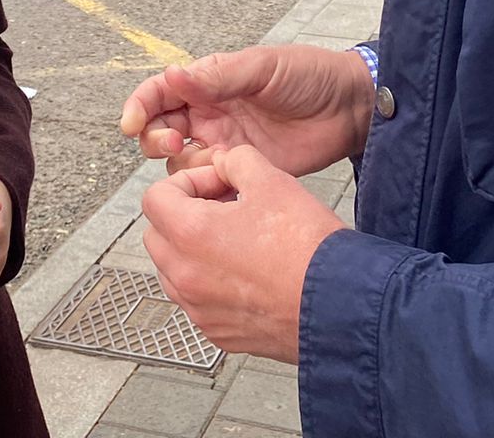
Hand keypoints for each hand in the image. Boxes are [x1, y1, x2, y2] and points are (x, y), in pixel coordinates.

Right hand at [120, 45, 374, 177]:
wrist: (350, 109)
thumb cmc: (309, 76)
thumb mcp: (262, 68)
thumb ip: (218, 76)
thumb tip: (172, 74)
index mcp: (208, 83)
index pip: (159, 93)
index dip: (139, 106)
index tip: (131, 123)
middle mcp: (209, 115)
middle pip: (160, 129)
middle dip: (154, 137)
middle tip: (172, 142)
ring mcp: (224, 145)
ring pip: (180, 161)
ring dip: (181, 165)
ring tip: (209, 165)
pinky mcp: (242, 172)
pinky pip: (210, 185)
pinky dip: (206, 188)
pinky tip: (220, 185)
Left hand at [141, 146, 346, 362]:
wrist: (339, 304)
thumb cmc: (308, 248)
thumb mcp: (272, 181)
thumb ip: (237, 160)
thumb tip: (224, 162)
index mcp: (190, 235)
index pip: (155, 197)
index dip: (187, 182)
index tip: (218, 184)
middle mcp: (186, 277)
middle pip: (157, 234)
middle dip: (184, 214)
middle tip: (224, 206)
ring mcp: (201, 310)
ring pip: (173, 271)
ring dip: (192, 249)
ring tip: (237, 238)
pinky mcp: (219, 333)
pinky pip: (197, 301)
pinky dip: (209, 282)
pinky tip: (248, 270)